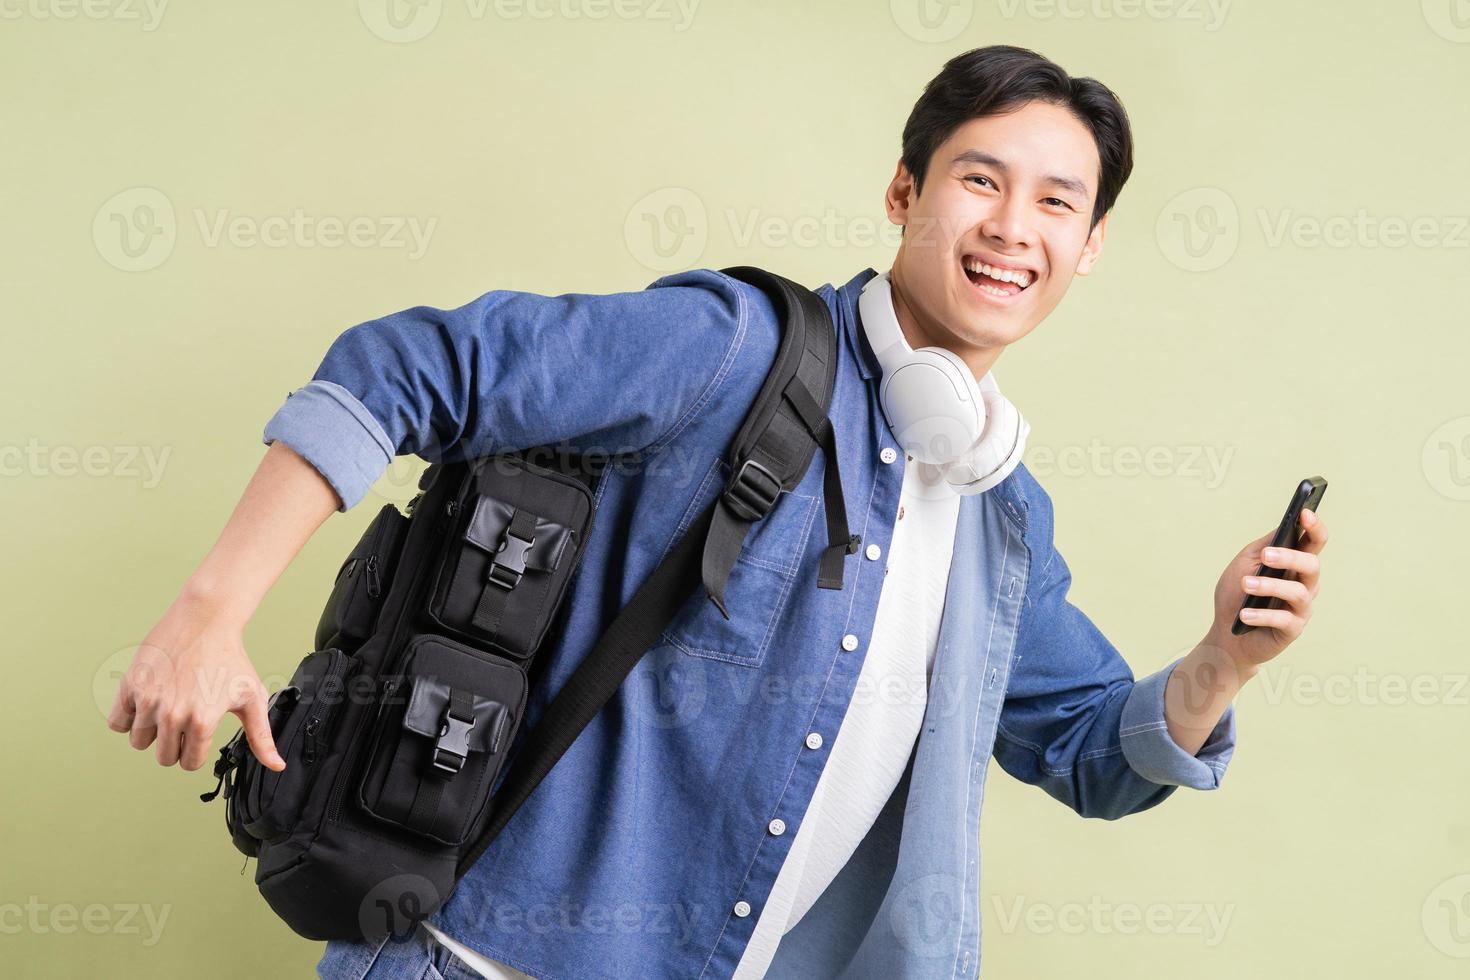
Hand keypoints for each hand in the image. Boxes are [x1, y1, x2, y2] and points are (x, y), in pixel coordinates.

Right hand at [106, 589, 284, 772]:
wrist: (205, 622)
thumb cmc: (231, 659)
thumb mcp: (252, 698)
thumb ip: (261, 737)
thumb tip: (277, 766)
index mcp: (202, 721)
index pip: (189, 762)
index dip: (196, 751)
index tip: (201, 733)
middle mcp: (173, 714)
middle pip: (164, 757)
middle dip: (174, 744)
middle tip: (185, 718)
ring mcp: (149, 700)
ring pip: (139, 742)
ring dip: (151, 732)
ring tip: (168, 708)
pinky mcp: (130, 686)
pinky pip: (117, 722)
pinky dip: (129, 718)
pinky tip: (148, 702)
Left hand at [1207, 508, 1328, 674]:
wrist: (1226, 635)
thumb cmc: (1236, 595)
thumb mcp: (1244, 565)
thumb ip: (1264, 546)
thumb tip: (1286, 525)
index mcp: (1294, 564)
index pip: (1314, 541)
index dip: (1315, 526)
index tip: (1305, 512)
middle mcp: (1304, 583)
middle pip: (1311, 564)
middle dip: (1289, 557)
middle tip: (1266, 555)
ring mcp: (1301, 607)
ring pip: (1298, 592)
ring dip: (1269, 586)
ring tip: (1246, 585)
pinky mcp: (1293, 629)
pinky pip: (1284, 619)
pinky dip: (1261, 615)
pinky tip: (1244, 614)